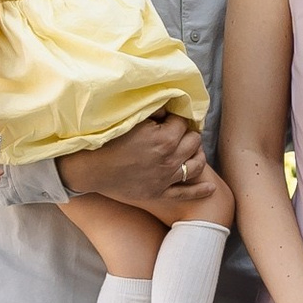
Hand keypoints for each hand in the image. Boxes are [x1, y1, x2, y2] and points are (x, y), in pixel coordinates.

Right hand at [58, 111, 216, 216]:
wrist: (91, 169)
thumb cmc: (109, 140)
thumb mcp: (132, 119)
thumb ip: (154, 111)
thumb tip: (169, 108)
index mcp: (165, 139)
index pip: (182, 122)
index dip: (174, 118)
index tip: (166, 118)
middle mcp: (170, 159)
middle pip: (193, 141)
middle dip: (187, 133)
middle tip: (177, 131)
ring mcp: (166, 178)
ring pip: (196, 165)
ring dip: (197, 155)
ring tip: (191, 149)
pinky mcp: (160, 193)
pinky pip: (186, 193)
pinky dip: (201, 190)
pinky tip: (211, 188)